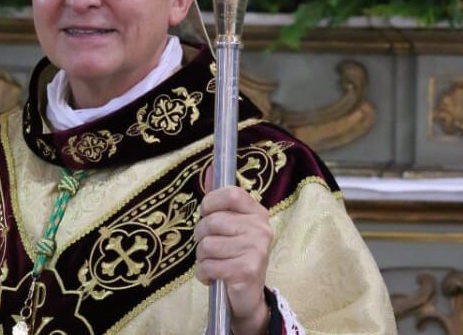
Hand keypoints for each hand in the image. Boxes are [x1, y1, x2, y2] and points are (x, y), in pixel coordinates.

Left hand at [194, 167, 272, 334]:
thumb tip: (209, 166)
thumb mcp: (230, 224)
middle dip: (201, 237)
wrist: (248, 296)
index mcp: (257, 212)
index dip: (210, 203)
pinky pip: (208, 265)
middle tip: (211, 247)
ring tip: (214, 262)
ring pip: (207, 245)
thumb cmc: (235, 255)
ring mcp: (256, 250)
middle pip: (212, 222)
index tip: (208, 214)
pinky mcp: (247, 271)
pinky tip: (214, 277)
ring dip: (202, 257)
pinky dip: (203, 274)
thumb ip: (220, 198)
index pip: (230, 193)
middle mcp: (260, 228)